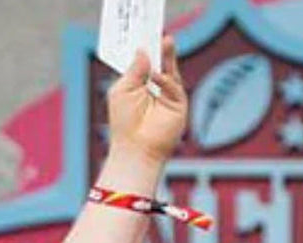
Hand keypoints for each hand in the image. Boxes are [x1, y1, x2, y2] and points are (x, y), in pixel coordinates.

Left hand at [104, 36, 187, 169]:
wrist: (135, 148)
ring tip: (165, 41)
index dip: (147, 50)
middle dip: (161, 49)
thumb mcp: (123, 89)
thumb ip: (134, 70)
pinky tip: (156, 77)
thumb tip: (144, 50)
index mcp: (139, 85)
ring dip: (168, 56)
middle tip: (161, 34)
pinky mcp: (178, 105)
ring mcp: (168, 97)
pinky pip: (174, 86)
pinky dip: (165, 80)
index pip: (146, 63)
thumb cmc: (124, 122)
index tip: (146, 35)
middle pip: (161, 64)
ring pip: (171, 71)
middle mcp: (155, 89)